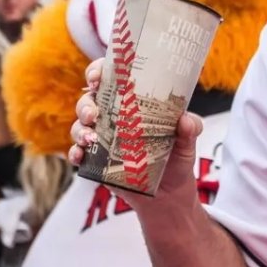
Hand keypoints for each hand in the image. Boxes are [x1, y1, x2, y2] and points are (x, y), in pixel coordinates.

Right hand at [69, 59, 203, 209]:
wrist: (169, 194)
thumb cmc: (176, 158)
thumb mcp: (187, 141)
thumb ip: (190, 129)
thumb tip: (186, 121)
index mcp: (131, 102)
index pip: (110, 78)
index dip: (98, 72)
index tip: (97, 77)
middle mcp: (113, 116)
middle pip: (89, 101)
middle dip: (86, 104)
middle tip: (93, 113)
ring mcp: (102, 138)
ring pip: (80, 125)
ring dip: (80, 129)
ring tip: (90, 137)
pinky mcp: (96, 161)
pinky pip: (79, 153)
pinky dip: (76, 153)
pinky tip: (80, 155)